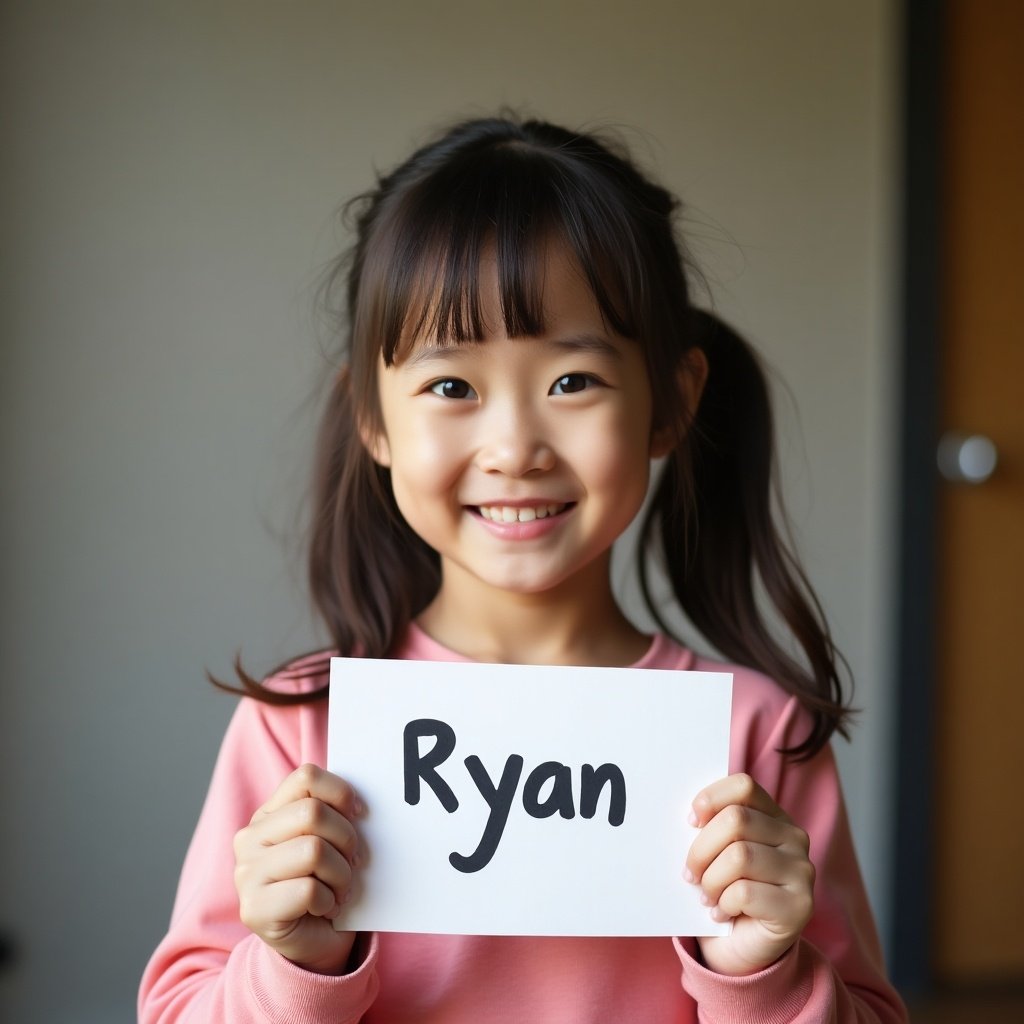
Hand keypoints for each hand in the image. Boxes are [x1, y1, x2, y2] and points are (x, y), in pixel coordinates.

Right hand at [233, 764, 362, 973]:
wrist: (313, 942)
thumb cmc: (326, 882)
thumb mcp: (329, 839)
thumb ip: (333, 813)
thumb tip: (359, 804)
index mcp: (268, 814)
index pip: (306, 777)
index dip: (341, 792)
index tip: (359, 814)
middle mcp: (249, 839)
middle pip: (312, 813)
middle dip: (346, 839)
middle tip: (353, 862)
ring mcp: (246, 874)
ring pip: (313, 850)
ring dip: (341, 874)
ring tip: (339, 888)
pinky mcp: (253, 910)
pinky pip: (308, 890)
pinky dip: (329, 901)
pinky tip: (324, 908)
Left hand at [685, 773, 814, 976]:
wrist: (742, 947)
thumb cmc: (725, 891)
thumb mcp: (716, 852)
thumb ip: (710, 828)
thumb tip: (690, 816)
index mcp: (774, 816)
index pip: (743, 786)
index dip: (711, 799)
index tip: (691, 822)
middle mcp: (794, 838)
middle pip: (736, 820)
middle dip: (701, 849)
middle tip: (690, 873)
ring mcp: (802, 871)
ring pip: (739, 856)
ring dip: (711, 880)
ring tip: (707, 896)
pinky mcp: (800, 906)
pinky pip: (745, 892)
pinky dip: (723, 904)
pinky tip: (722, 913)